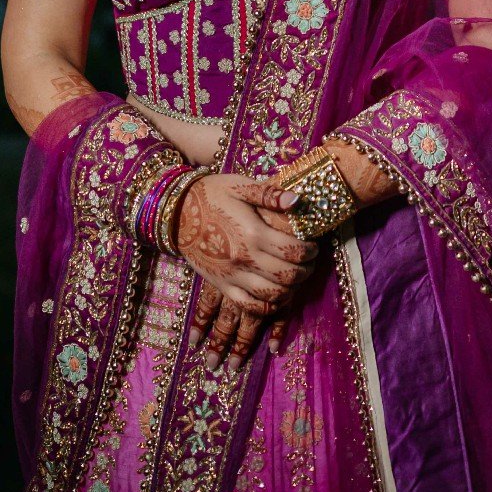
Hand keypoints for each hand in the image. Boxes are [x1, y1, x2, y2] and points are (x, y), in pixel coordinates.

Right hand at [175, 173, 320, 372]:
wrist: (177, 212)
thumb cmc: (212, 194)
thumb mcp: (240, 186)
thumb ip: (270, 194)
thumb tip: (299, 200)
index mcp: (253, 233)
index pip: (293, 251)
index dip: (310, 251)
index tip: (314, 246)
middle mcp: (245, 259)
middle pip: (287, 276)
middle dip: (305, 271)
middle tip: (309, 262)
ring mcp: (233, 276)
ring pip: (272, 295)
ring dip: (290, 289)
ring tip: (294, 278)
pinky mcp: (222, 286)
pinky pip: (249, 306)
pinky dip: (267, 306)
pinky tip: (274, 296)